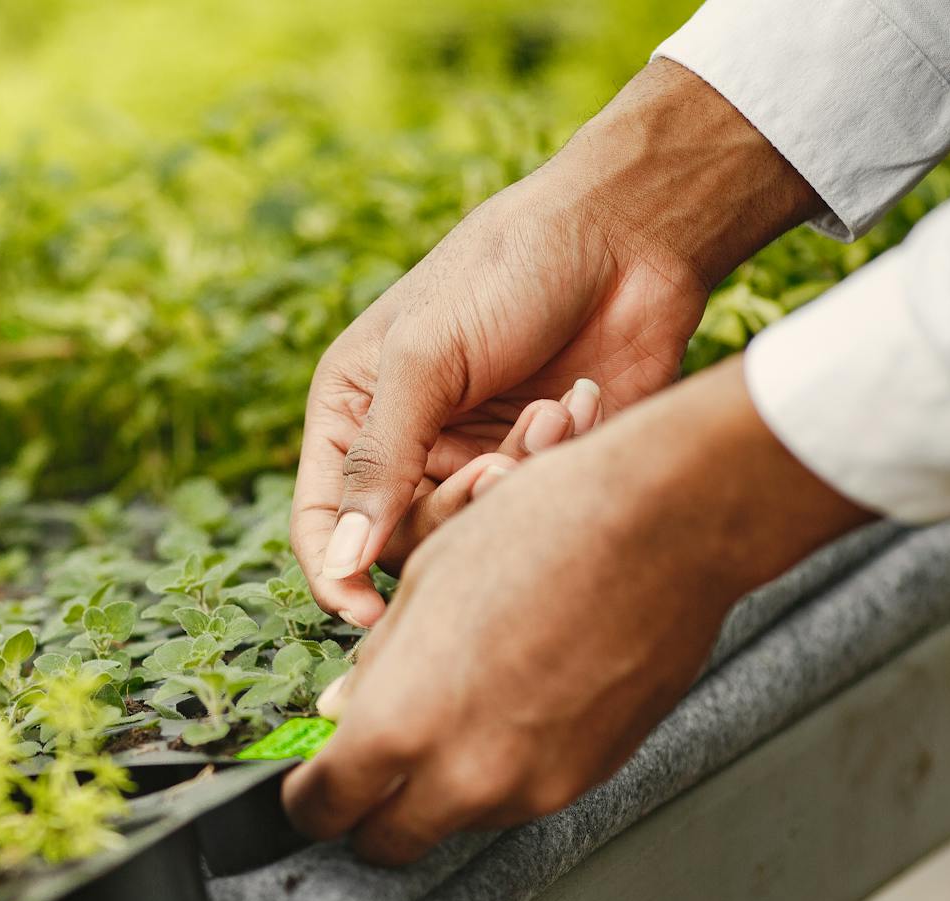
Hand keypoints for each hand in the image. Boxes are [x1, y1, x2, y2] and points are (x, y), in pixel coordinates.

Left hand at [281, 358, 873, 864]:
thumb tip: (339, 711)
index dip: (306, 797)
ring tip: (459, 706)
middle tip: (367, 773)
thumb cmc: (538, 533)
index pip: (323, 809)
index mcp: (399, 725)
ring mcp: (531, 787)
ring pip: (454, 820)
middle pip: (385, 844)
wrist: (664, 525)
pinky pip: (518, 796)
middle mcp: (463, 776)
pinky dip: (499, 770)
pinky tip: (514, 701)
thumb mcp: (424, 588)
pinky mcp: (586, 779)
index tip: (309, 783)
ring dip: (438, 789)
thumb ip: (375, 670)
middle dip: (365, 816)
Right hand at [292, 59, 824, 626]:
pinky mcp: (538, 464)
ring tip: (551, 417)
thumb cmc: (507, 270)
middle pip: (401, 540)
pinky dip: (558, 459)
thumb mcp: (423, 360)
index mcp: (352, 413)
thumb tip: (342, 564)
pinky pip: (532, 507)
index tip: (369, 618)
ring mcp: (471, 457)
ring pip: (471, 531)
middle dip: (454, 510)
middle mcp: (405, 444)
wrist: (628, 233)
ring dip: (515, 479)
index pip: (321, 521)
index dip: (336, 576)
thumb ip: (379, 464)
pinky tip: (584, 401)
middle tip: (498, 471)